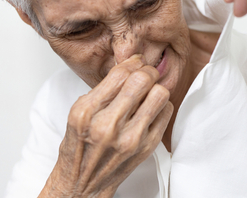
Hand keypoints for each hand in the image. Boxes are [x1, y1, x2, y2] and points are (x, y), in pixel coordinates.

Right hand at [40, 54, 172, 197]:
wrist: (83, 183)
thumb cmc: (81, 145)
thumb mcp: (79, 112)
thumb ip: (103, 88)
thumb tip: (131, 64)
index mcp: (87, 112)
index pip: (120, 73)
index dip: (131, 63)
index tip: (134, 64)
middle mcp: (108, 125)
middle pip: (143, 80)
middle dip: (146, 72)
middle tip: (144, 75)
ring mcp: (131, 138)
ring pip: (160, 94)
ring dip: (155, 89)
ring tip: (147, 93)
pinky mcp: (147, 146)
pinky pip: (167, 111)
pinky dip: (161, 106)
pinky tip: (150, 110)